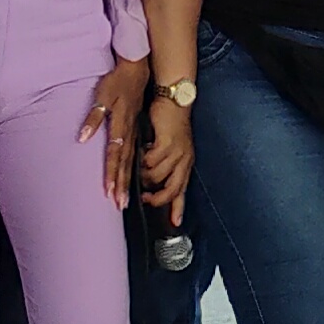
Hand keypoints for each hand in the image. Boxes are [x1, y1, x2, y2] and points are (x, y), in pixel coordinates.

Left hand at [86, 57, 148, 209]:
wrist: (136, 72)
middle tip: (119, 205)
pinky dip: (131, 170)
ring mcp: (133, 134)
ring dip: (127, 182)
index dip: (111, 174)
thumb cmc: (116, 83)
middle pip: (124, 164)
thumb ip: (92, 118)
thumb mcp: (102, 96)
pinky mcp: (134, 132)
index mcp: (120, 126)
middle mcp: (128, 133)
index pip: (114, 154)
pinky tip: (130, 181)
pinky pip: (133, 155)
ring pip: (130, 162)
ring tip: (124, 200)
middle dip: (122, 186)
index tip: (109, 192)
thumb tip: (82, 138)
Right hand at [142, 91, 192, 218]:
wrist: (175, 100)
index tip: (174, 223)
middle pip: (172, 190)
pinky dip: (143, 161)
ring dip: (144, 177)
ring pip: (157, 176)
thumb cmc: (171, 123)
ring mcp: (177, 152)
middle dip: (156, 199)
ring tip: (137, 171)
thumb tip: (153, 180)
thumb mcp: (173, 147)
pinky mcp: (167, 143)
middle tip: (143, 199)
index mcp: (185, 163)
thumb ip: (165, 163)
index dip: (178, 208)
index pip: (182, 191)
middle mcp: (184, 160)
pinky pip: (151, 160)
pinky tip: (139, 155)